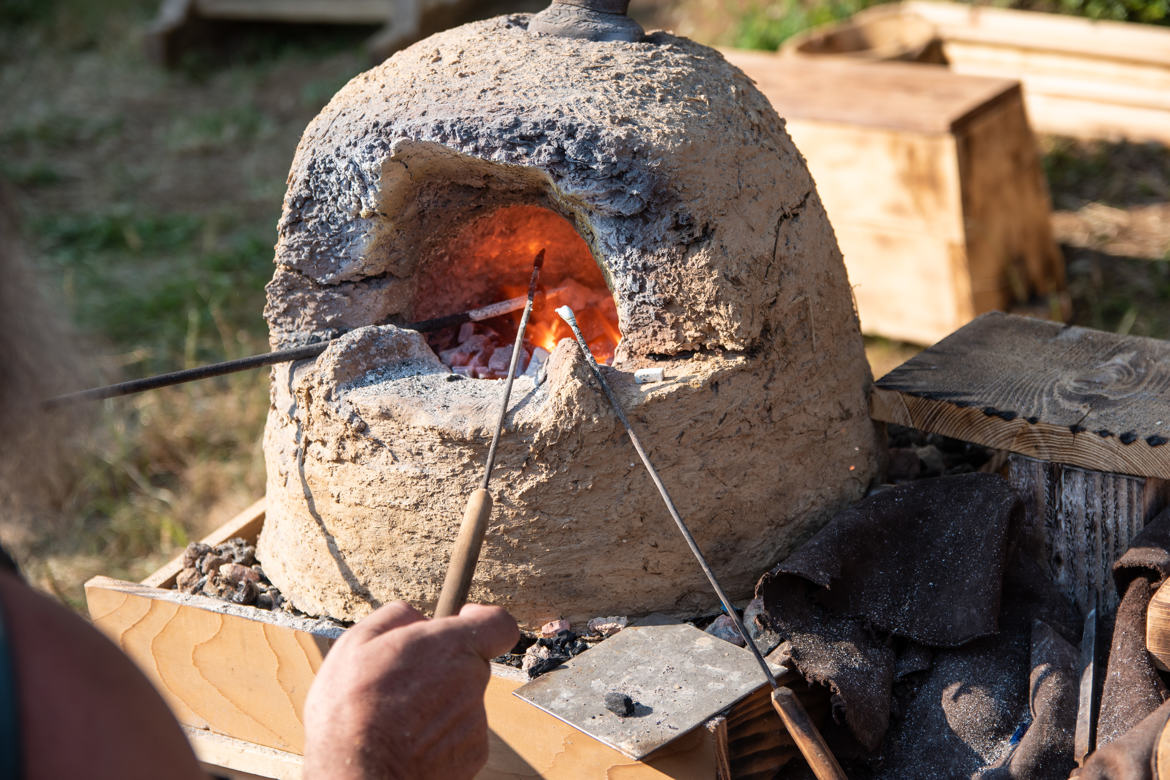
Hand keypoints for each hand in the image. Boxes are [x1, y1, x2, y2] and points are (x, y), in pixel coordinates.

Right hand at [303, 601, 518, 779]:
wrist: (357, 775)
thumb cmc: (352, 710)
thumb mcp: (357, 642)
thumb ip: (397, 616)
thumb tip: (417, 617)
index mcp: (451, 646)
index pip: (499, 624)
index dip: (483, 619)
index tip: (465, 620)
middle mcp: (472, 681)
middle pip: (471, 663)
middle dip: (445, 667)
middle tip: (403, 682)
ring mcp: (476, 720)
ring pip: (462, 700)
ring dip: (438, 704)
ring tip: (397, 718)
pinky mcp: (473, 754)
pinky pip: (460, 733)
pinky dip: (440, 735)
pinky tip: (409, 741)